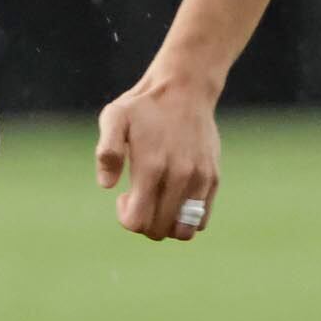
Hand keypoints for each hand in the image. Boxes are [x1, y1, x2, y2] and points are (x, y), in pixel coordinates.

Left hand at [96, 69, 219, 240]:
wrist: (184, 90)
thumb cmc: (143, 107)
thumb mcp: (114, 118)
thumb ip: (107, 151)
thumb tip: (107, 186)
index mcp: (152, 167)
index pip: (138, 222)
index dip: (126, 217)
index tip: (124, 197)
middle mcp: (179, 177)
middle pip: (159, 230)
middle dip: (143, 222)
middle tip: (139, 196)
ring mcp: (200, 179)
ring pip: (184, 231)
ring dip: (167, 225)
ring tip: (158, 201)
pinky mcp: (213, 178)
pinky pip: (202, 219)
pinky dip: (186, 219)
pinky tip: (175, 197)